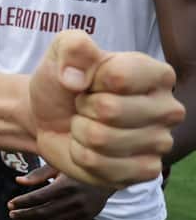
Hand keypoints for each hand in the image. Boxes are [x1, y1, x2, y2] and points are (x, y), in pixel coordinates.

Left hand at [7, 165, 111, 219]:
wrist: (107, 178)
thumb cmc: (77, 168)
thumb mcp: (59, 165)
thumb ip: (39, 174)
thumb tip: (18, 180)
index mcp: (65, 184)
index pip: (38, 197)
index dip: (22, 202)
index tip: (10, 203)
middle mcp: (74, 199)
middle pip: (43, 212)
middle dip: (24, 215)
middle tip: (12, 214)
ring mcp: (82, 211)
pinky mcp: (87, 219)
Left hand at [27, 30, 183, 188]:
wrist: (49, 116)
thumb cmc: (65, 80)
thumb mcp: (63, 48)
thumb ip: (73, 47)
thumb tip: (75, 79)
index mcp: (158, 74)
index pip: (118, 77)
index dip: (91, 79)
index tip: (90, 81)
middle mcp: (169, 109)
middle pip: (110, 110)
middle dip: (83, 106)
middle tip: (85, 105)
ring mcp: (160, 143)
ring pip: (101, 139)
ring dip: (80, 131)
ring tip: (86, 123)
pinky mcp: (145, 172)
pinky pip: (99, 165)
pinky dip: (81, 155)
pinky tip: (89, 146)